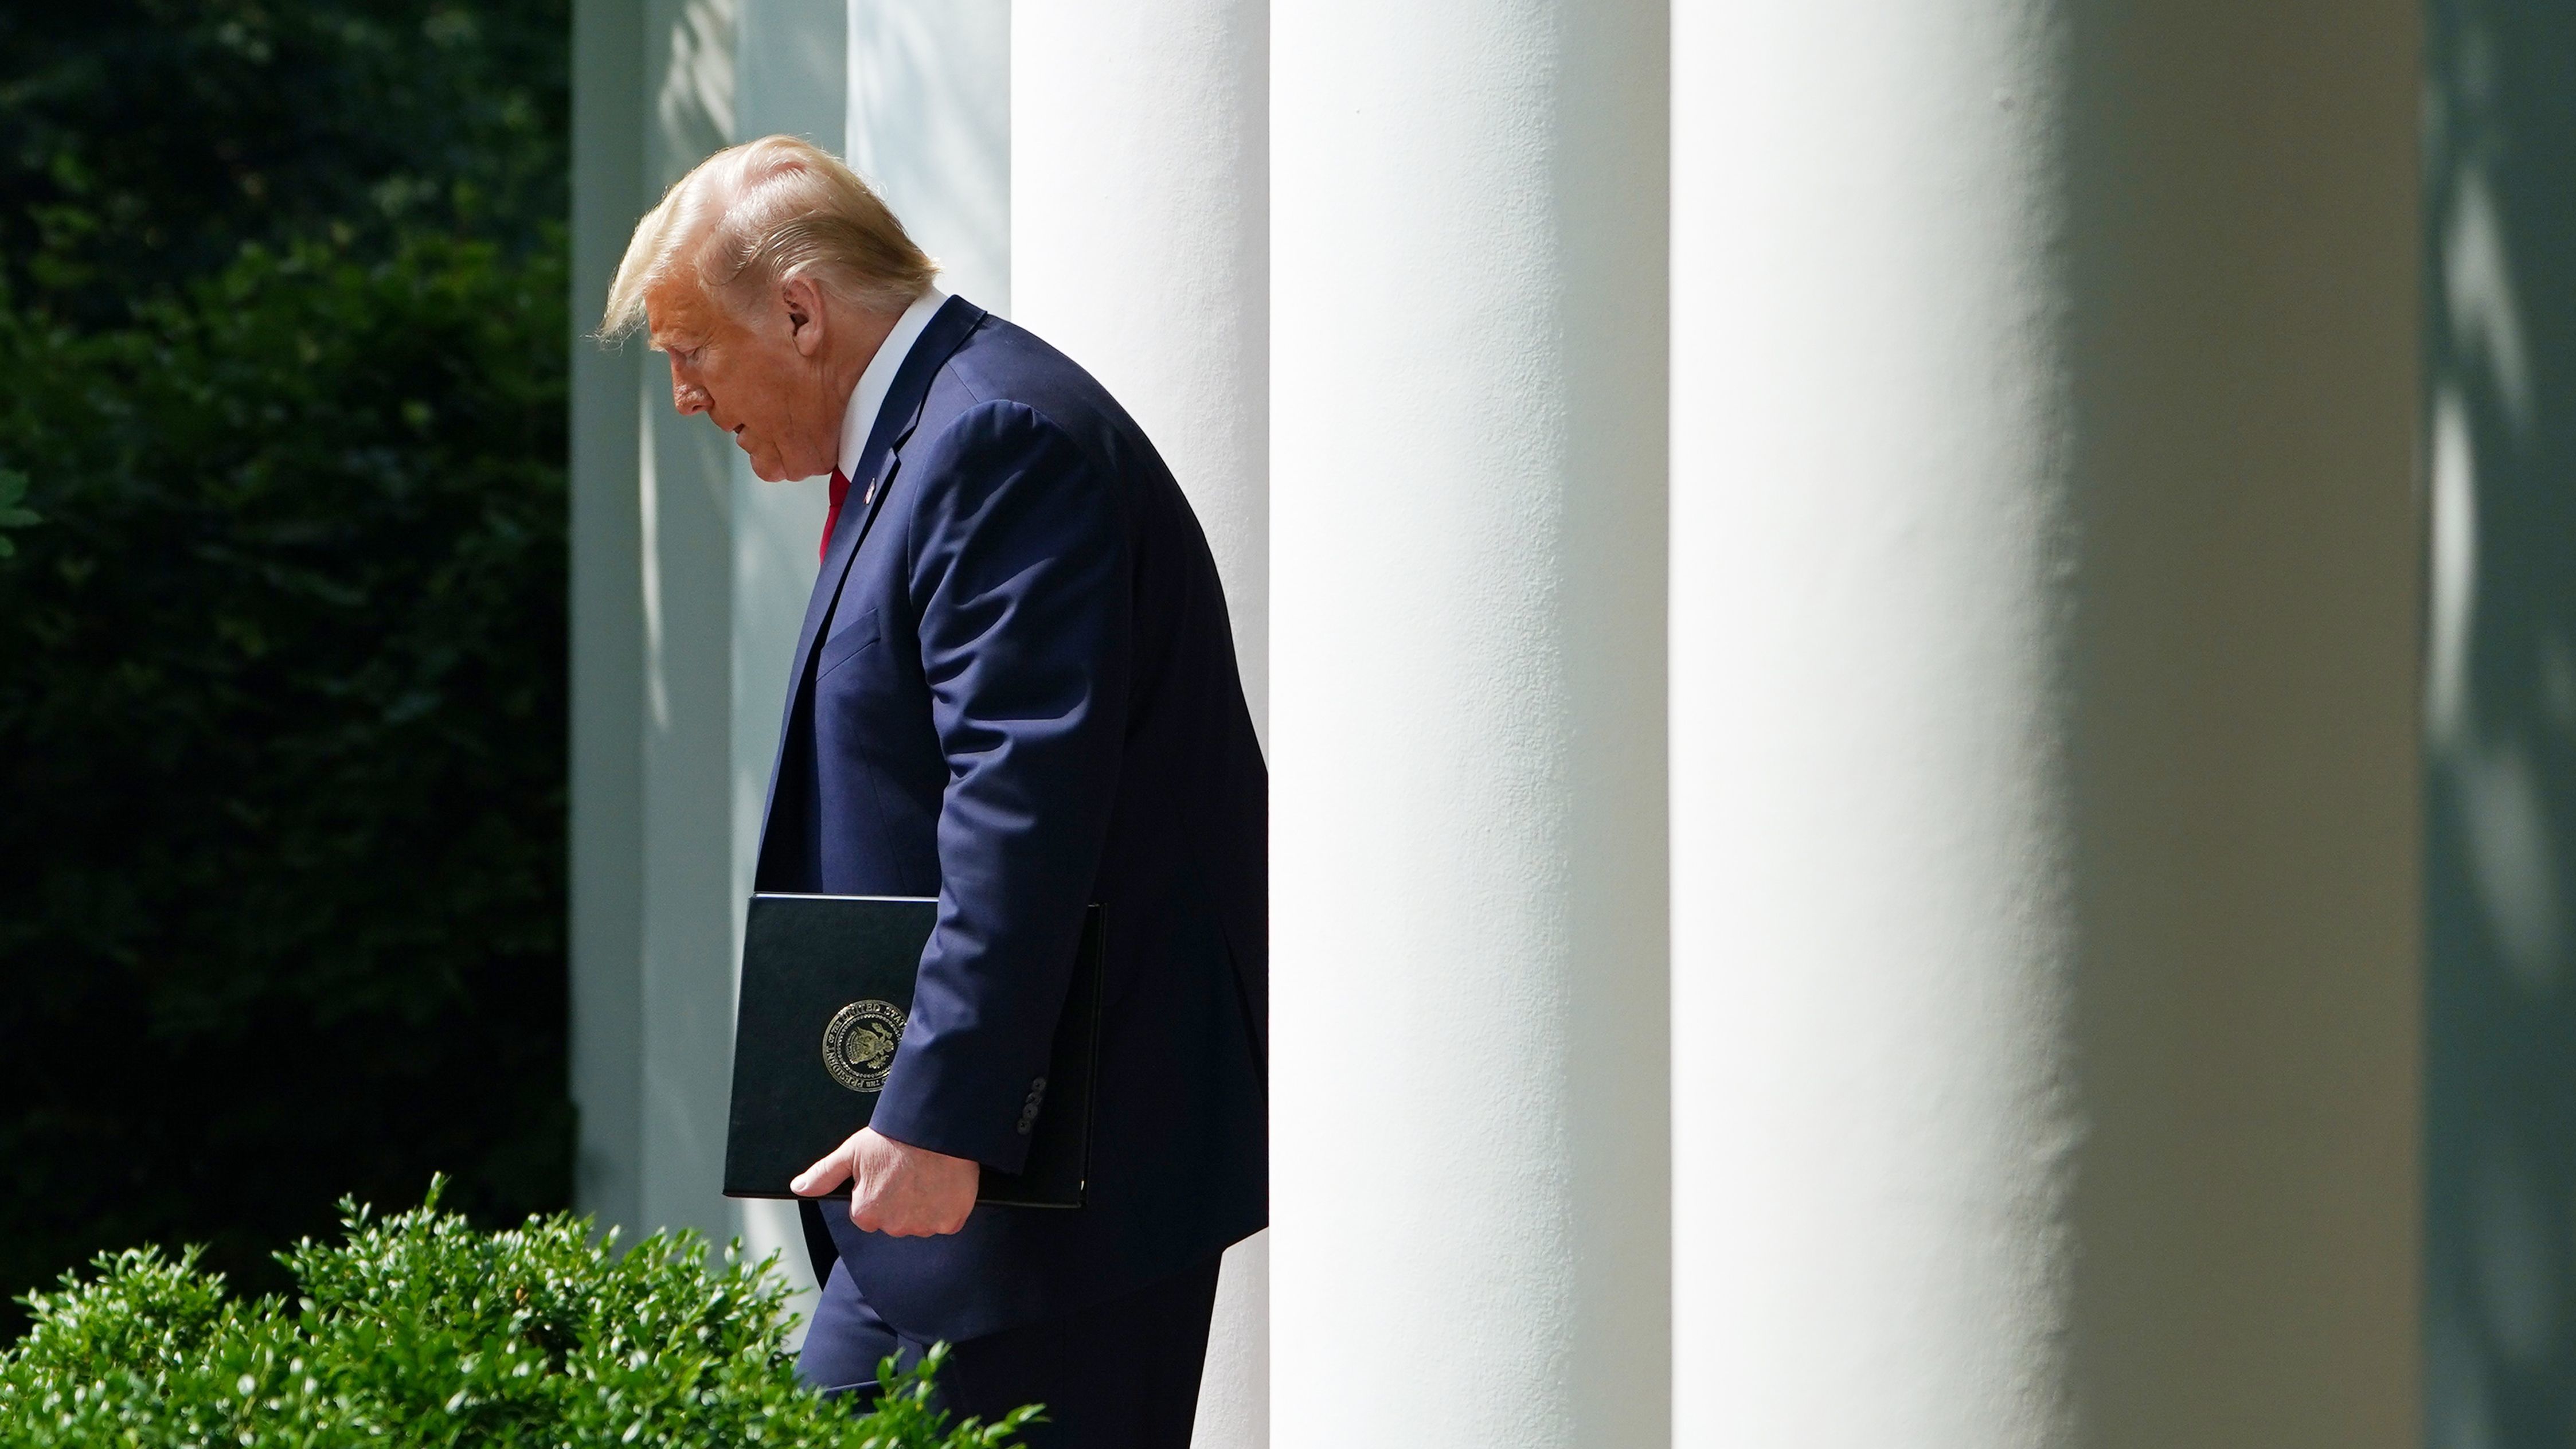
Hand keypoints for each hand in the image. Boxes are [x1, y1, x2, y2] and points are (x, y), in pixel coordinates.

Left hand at [792, 1126, 978, 1236]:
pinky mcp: (951, 1221)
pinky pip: (947, 1221)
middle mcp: (894, 1226)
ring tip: (927, 1175)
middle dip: (901, 1202)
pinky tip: (944, 1184)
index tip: (889, 1174)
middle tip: (908, 1172)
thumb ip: (824, 1174)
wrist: (935, 1126)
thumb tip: (798, 1188)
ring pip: (922, 1222)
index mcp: (867, 1212)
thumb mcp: (852, 1151)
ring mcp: (925, 1225)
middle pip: (896, 1220)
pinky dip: (948, 1207)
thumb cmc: (893, 1136)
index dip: (878, 1192)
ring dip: (925, 1205)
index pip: (868, 1213)